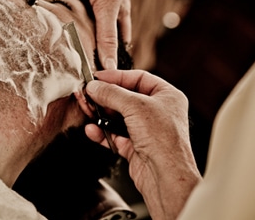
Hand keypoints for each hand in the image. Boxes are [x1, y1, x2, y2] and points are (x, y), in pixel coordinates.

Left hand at [58, 0, 131, 69]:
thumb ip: (106, 38)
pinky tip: (44, 16)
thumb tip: (110, 67)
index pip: (117, 42)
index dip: (111, 57)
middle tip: (71, 63)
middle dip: (85, 44)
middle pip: (94, 31)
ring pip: (77, 16)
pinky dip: (54, 4)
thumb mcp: (108, 11)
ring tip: (54, 44)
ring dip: (68, 25)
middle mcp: (104, 7)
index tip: (101, 74)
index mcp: (118, 15)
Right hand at [83, 69, 200, 218]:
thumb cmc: (164, 141)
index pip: (139, 78)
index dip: (117, 77)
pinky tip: (92, 130)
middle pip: (125, 97)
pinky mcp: (136, 147)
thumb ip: (112, 94)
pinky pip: (115, 135)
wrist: (165, 177)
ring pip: (118, 117)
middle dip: (105, 97)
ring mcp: (147, 130)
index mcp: (167, 96)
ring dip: (101, 115)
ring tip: (88, 110)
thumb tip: (95, 86)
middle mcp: (158, 112)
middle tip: (88, 94)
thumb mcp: (135, 106)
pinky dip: (103, 132)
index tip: (98, 77)